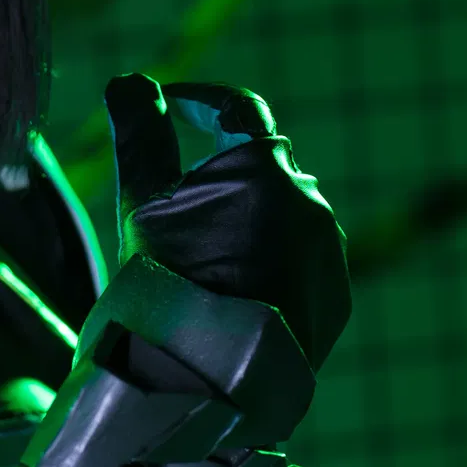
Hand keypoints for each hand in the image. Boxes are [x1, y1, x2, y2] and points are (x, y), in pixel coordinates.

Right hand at [105, 73, 351, 370]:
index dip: (197, 100)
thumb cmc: (166, 287)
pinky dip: (271, 266)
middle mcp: (310, 199)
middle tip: (174, 205)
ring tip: (203, 263)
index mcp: (262, 164)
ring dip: (248, 224)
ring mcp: (330, 251)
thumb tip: (129, 83)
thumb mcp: (141, 206)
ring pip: (283, 218)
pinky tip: (234, 295)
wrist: (210, 384)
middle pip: (259, 167)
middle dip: (221, 173)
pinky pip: (303, 264)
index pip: (235, 108)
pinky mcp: (337, 297)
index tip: (170, 104)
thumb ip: (138, 134)